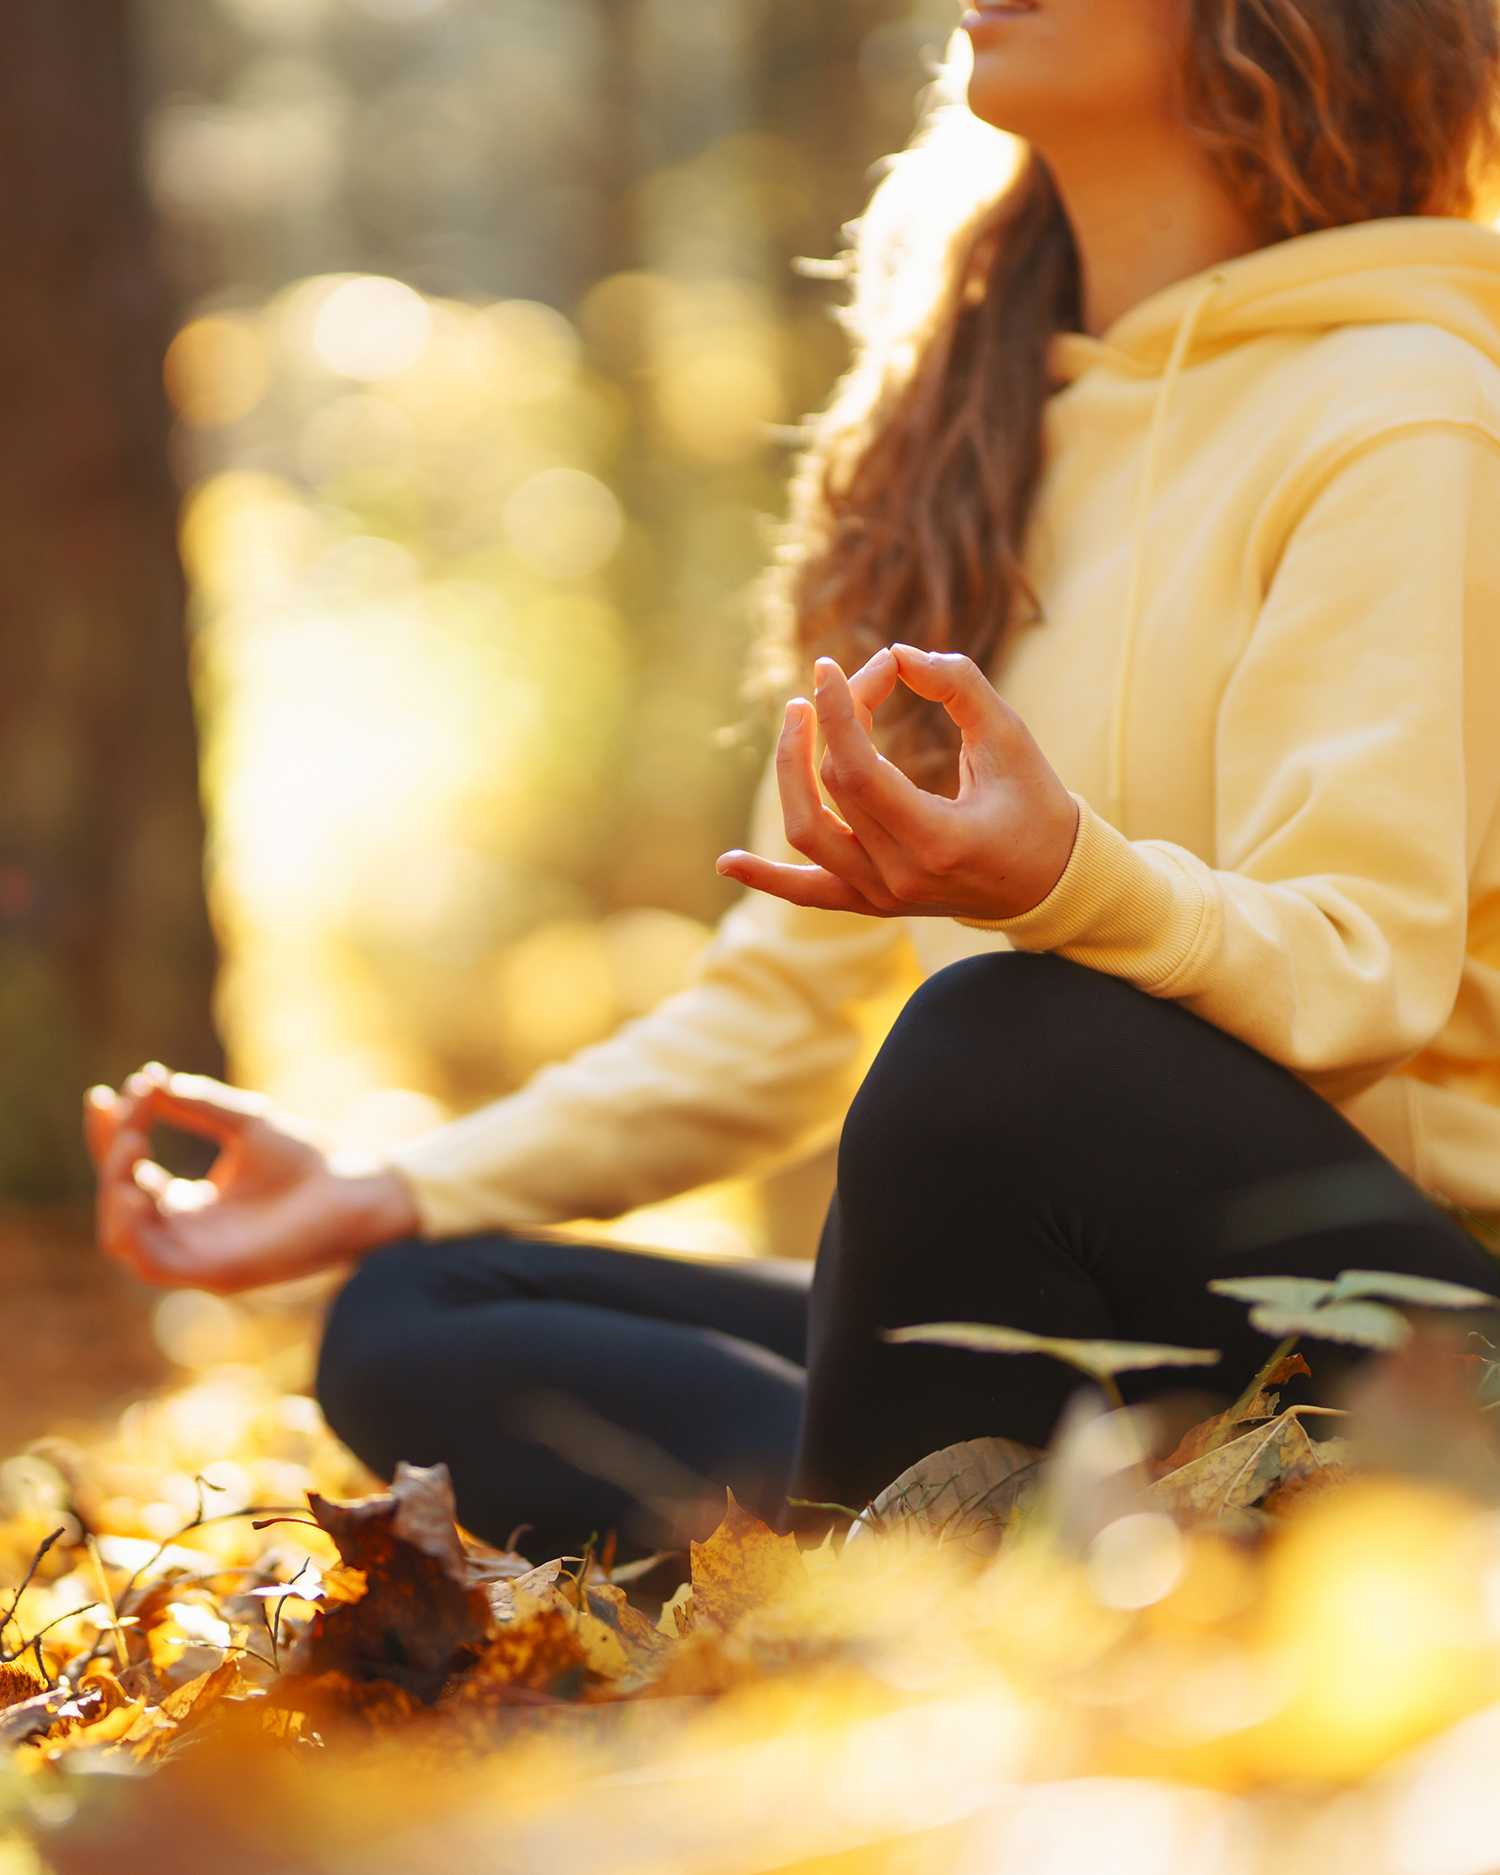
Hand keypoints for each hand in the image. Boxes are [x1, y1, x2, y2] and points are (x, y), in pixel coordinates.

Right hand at [83, 1063, 421, 1294]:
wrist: (357, 1186)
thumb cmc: (310, 1159)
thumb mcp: (245, 1122)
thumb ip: (196, 1104)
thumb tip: (148, 1079)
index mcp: (191, 1203)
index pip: (129, 1172)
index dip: (110, 1137)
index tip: (105, 1094)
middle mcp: (187, 1232)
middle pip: (118, 1200)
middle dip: (113, 1153)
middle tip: (133, 1111)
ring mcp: (197, 1256)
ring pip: (120, 1236)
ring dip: (113, 1188)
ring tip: (132, 1144)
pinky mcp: (212, 1274)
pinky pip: (148, 1262)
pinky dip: (130, 1227)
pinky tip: (134, 1187)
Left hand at [715, 644, 1080, 919]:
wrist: (1048, 884)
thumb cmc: (1036, 807)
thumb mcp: (1012, 741)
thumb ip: (961, 688)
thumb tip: (899, 655)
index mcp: (937, 840)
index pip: (859, 771)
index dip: (840, 712)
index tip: (833, 665)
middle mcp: (900, 876)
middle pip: (835, 787)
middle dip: (834, 720)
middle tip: (842, 679)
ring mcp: (880, 896)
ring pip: (807, 835)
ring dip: (790, 775)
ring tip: (797, 717)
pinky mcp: (871, 902)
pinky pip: (808, 894)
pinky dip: (767, 878)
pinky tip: (727, 862)